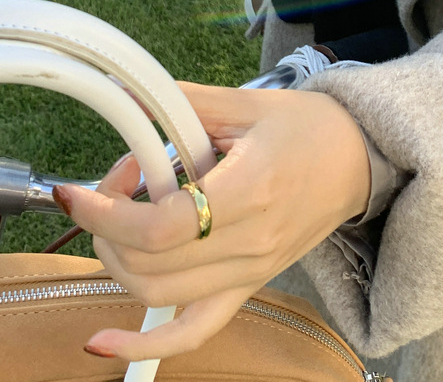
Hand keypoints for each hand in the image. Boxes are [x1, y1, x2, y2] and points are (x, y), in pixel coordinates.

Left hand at [54, 82, 371, 361]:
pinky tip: (104, 344)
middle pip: (150, 264)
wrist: (360, 158)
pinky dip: (146, 344)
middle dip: (106, 229)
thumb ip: (182, 104)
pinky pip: (194, 331)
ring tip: (119, 221)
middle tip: (108, 188)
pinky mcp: (250, 285)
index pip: (160, 226)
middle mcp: (249, 242)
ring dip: (118, 262)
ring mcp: (250, 271)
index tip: (81, 189)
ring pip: (158, 295)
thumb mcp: (247, 103)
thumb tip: (127, 98)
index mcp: (250, 190)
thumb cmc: (310, 126)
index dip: (107, 211)